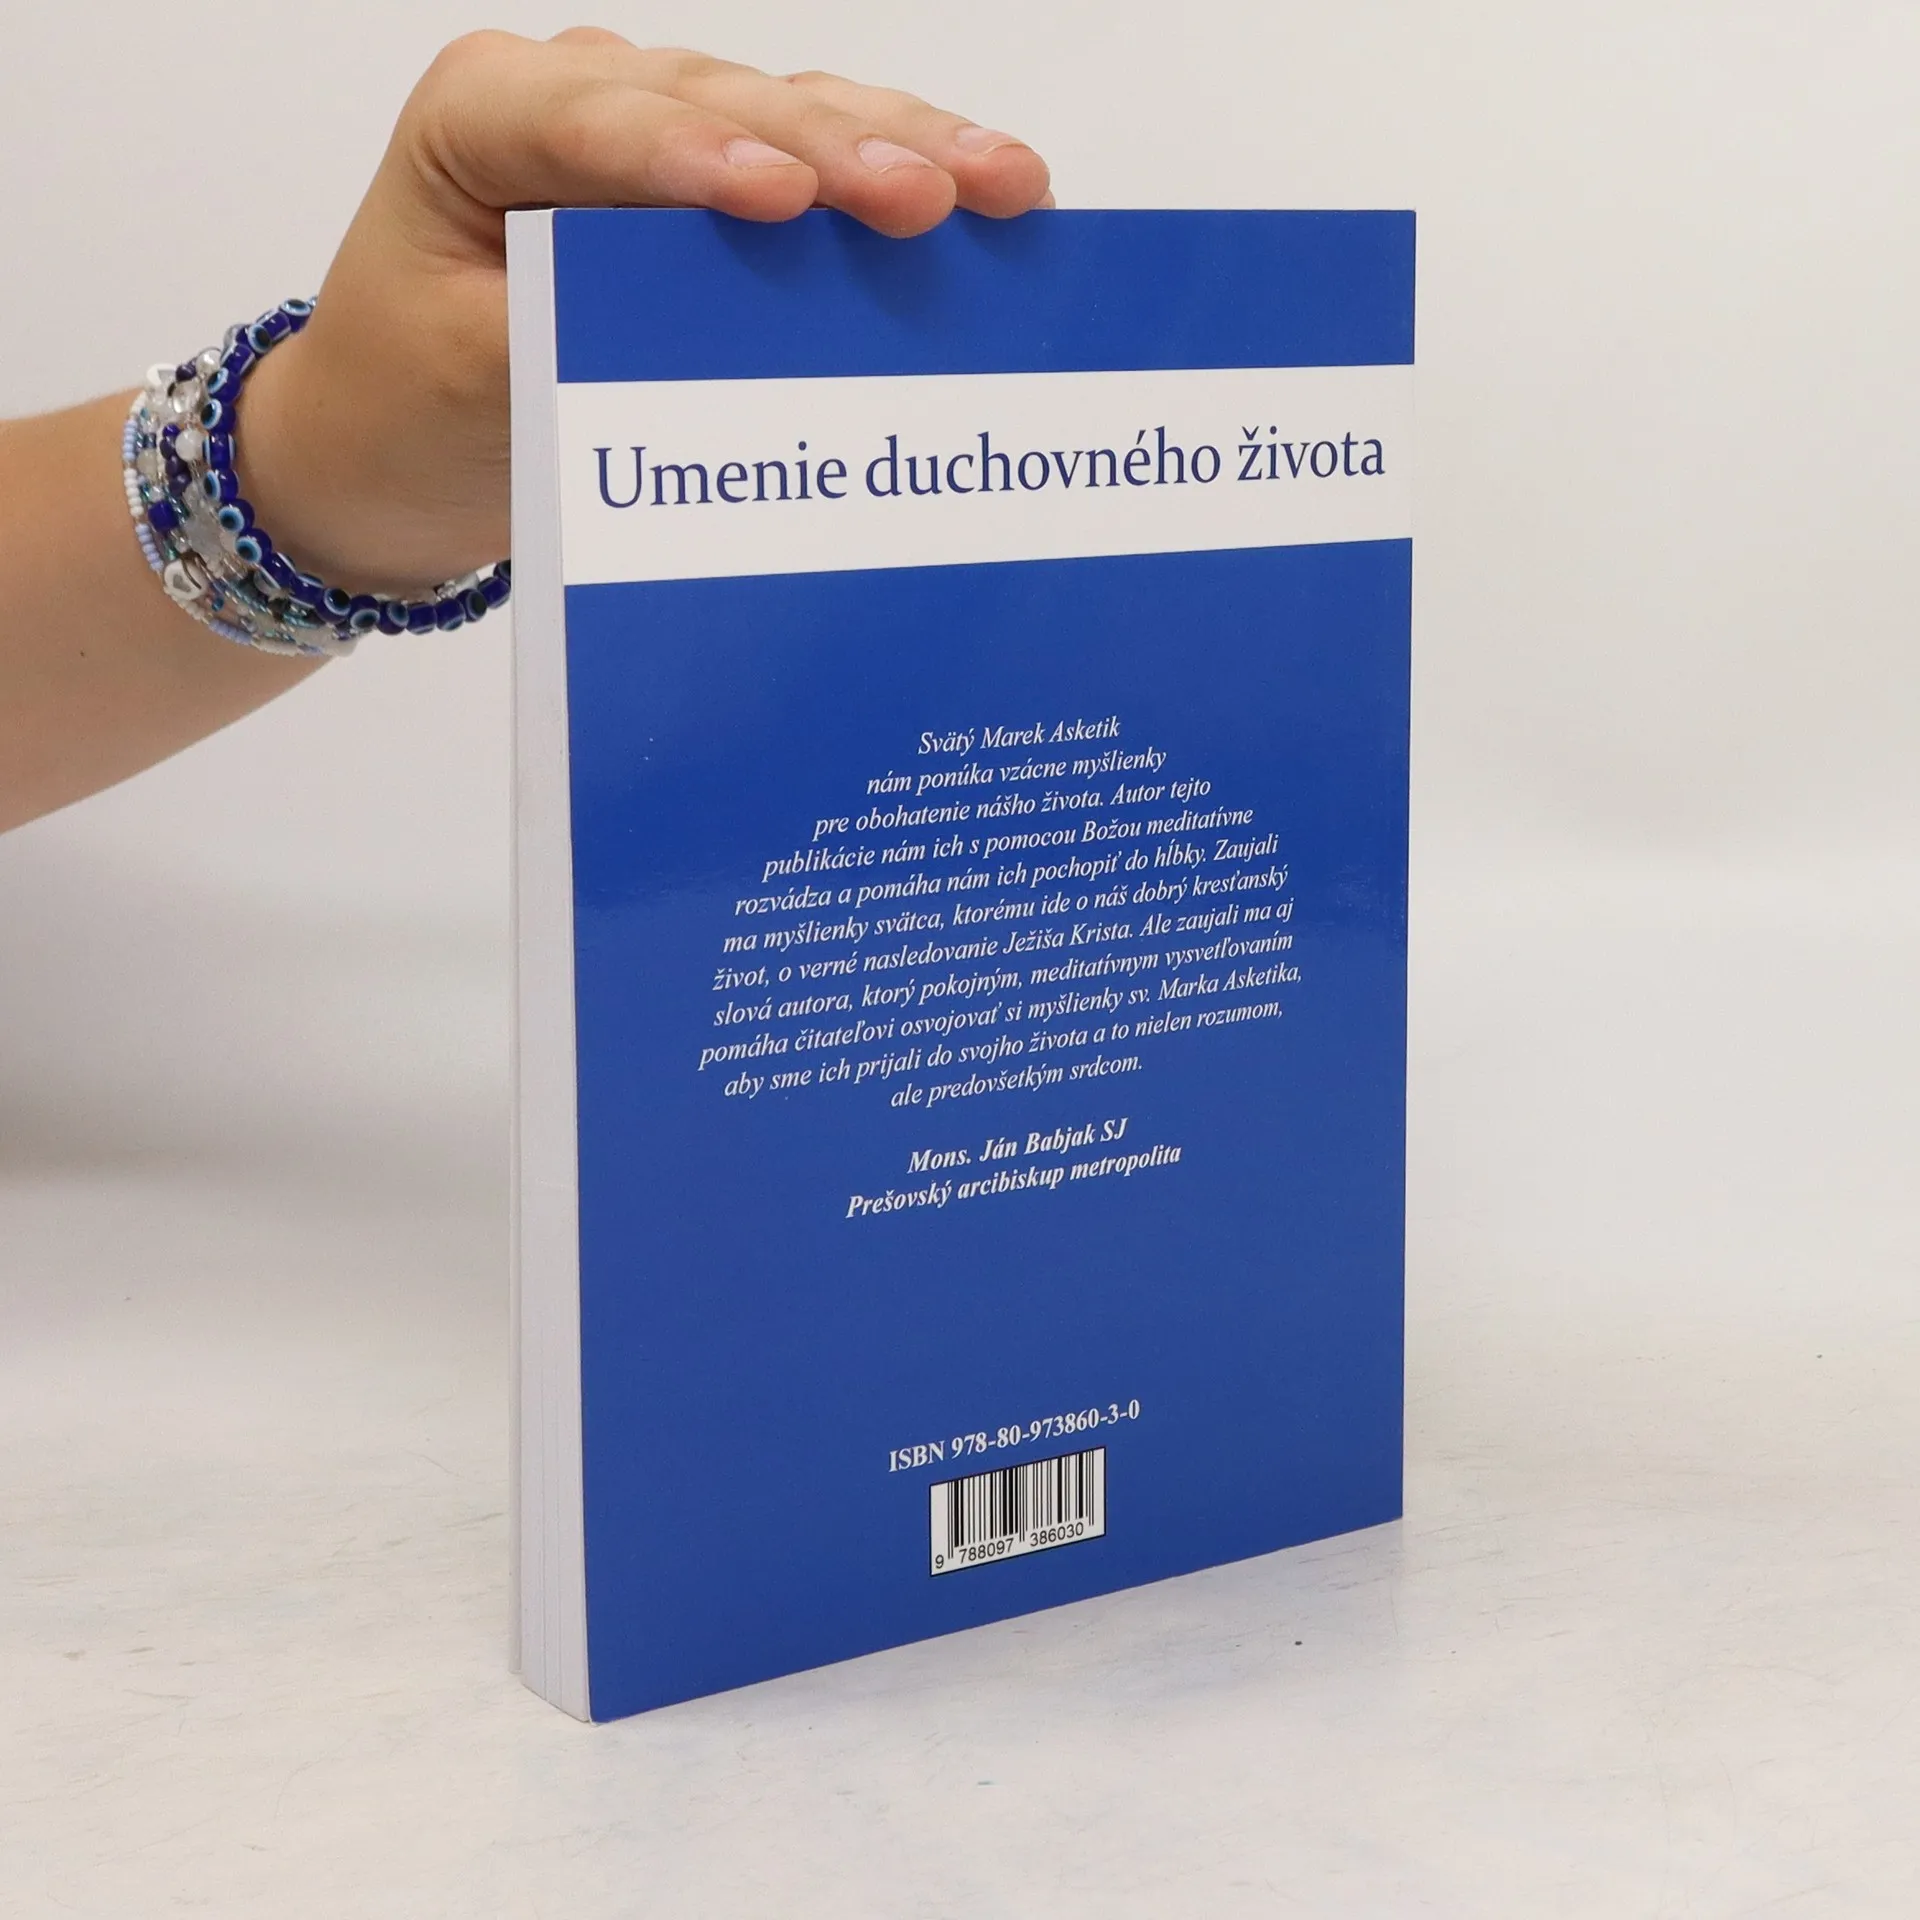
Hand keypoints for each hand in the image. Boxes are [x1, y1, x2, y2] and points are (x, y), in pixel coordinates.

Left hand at [240, 30, 1051, 593]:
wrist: (386, 446)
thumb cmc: (404, 408)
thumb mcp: (467, 384)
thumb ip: (576, 341)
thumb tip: (712, 344)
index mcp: (487, 116)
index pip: (603, 124)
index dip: (701, 155)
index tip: (787, 200)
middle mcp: (582, 99)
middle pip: (727, 104)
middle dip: (839, 151)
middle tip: (933, 198)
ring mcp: (662, 136)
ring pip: (796, 118)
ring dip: (903, 150)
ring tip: (1006, 184)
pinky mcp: (716, 193)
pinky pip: (819, 170)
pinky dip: (899, 183)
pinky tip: (988, 198)